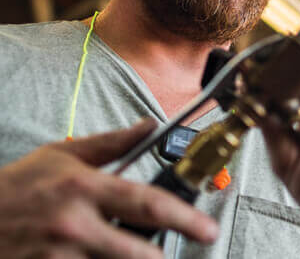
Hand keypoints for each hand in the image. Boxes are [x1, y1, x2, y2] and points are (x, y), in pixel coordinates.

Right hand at [0, 119, 218, 258]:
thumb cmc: (18, 186)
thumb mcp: (63, 155)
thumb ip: (113, 143)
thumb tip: (150, 126)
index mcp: (84, 188)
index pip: (148, 204)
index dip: (186, 218)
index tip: (207, 230)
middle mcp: (75, 224)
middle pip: (142, 253)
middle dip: (160, 256)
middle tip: (164, 251)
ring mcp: (59, 256)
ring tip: (120, 250)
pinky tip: (96, 257)